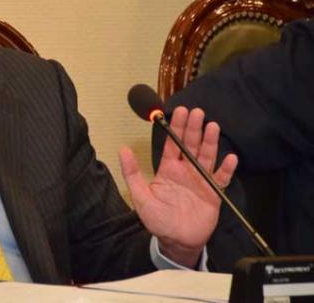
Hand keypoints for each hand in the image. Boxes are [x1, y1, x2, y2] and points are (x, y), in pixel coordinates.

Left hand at [119, 107, 237, 266]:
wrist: (176, 241)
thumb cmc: (157, 219)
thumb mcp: (140, 196)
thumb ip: (132, 173)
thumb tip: (123, 149)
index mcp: (168, 169)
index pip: (173, 143)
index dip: (176, 127)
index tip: (180, 111)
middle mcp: (185, 170)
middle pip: (190, 145)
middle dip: (193, 128)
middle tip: (197, 112)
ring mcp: (200, 180)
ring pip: (206, 156)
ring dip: (210, 142)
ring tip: (212, 126)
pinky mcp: (213, 193)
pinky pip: (221, 179)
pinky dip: (226, 169)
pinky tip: (230, 157)